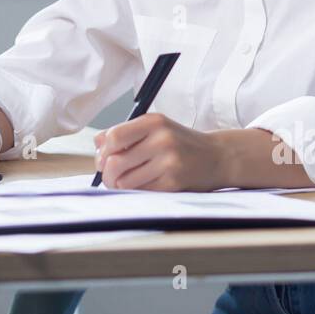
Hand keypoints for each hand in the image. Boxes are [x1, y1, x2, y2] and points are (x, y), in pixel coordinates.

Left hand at [93, 114, 226, 191]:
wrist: (217, 157)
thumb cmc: (180, 143)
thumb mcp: (156, 128)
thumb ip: (126, 132)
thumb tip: (97, 143)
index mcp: (154, 122)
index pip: (114, 136)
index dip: (102, 152)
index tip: (103, 160)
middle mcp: (162, 139)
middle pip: (116, 162)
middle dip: (106, 174)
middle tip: (109, 177)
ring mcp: (169, 162)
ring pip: (125, 181)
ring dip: (119, 186)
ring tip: (123, 183)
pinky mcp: (174, 182)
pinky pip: (141, 191)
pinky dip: (135, 192)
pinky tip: (141, 186)